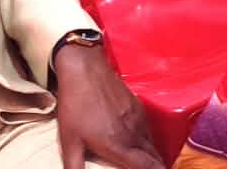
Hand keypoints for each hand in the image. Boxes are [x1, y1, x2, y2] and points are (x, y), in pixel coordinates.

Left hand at [54, 43, 162, 168]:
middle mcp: (134, 133)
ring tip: (150, 164)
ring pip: (153, 143)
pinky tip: (141, 142)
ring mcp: (138, 118)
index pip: (148, 168)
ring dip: (154, 156)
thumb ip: (74, 165)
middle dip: (157, 168)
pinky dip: (149, 140)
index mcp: (119, 145)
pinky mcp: (137, 105)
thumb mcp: (69, 140)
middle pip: (155, 158)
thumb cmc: (75, 104)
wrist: (84, 68)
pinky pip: (149, 128)